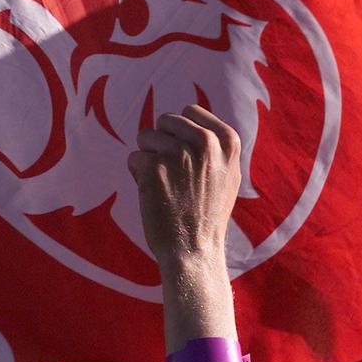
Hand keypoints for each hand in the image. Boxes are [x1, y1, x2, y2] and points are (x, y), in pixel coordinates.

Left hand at [127, 104, 241, 270]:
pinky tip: (154, 194)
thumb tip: (189, 113)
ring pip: (146, 136)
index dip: (180, 134)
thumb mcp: (227, 173)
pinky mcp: (153, 167)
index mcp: (227, 140)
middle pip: (166, 121)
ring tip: (166, 185)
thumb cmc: (207, 213)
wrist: (194, 250)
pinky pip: (134, 158)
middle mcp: (205, 142)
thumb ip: (215, 143)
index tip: (186, 159)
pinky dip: (138, 175)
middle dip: (162, 143)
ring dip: (149, 159)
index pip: (190, 112)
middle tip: (173, 174)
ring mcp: (179, 153)